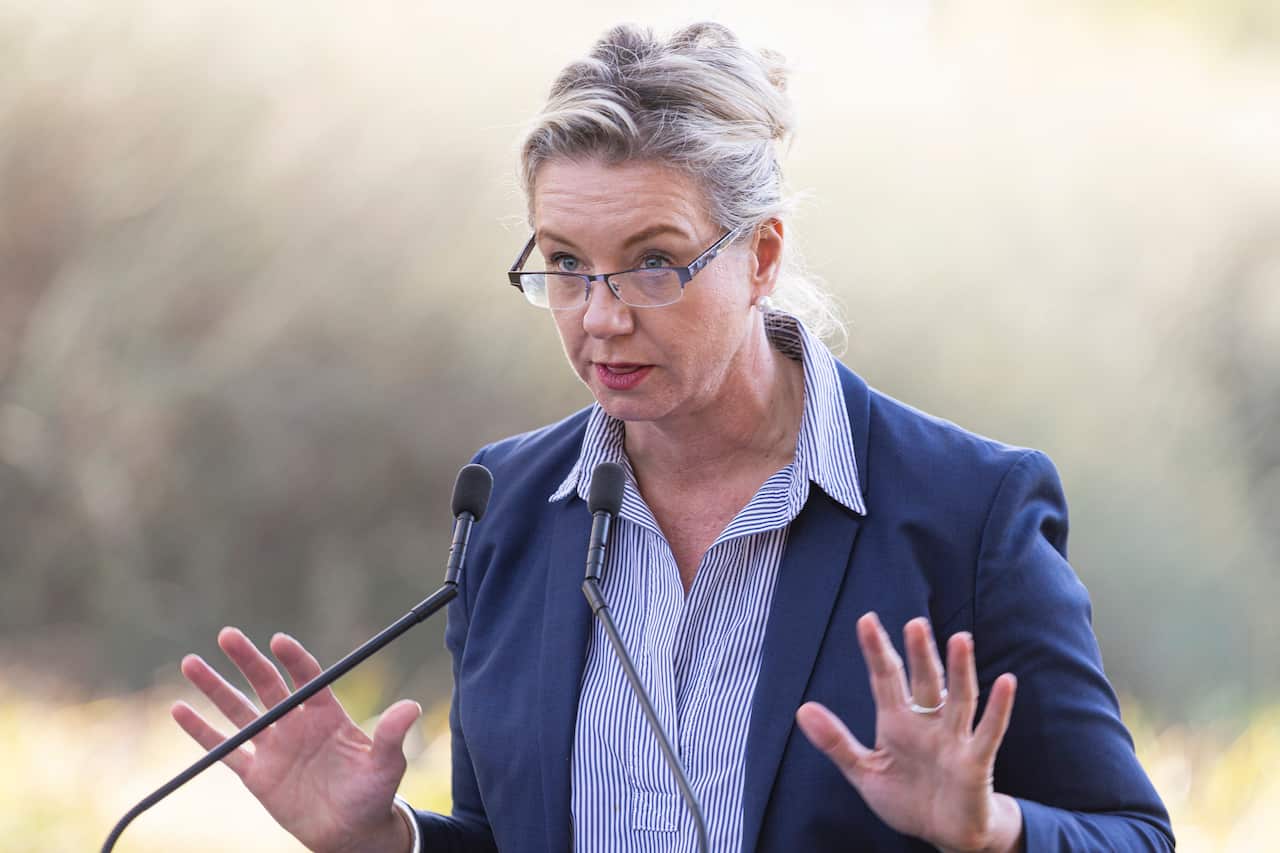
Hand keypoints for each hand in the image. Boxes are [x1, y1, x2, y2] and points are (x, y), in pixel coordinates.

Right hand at [171, 627, 419, 852]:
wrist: (351, 833)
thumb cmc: (373, 794)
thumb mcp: (387, 764)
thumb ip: (393, 735)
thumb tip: (412, 707)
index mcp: (327, 714)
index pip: (307, 676)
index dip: (293, 658)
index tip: (278, 641)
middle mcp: (296, 723)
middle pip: (266, 684)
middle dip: (247, 660)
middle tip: (227, 636)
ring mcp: (274, 747)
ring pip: (239, 711)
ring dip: (215, 688)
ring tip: (191, 663)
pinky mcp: (256, 774)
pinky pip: (224, 749)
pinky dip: (202, 732)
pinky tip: (180, 710)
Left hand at [795, 613, 1022, 852]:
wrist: (944, 834)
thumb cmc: (907, 798)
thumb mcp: (865, 772)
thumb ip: (836, 742)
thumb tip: (802, 710)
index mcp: (897, 722)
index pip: (886, 678)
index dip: (877, 651)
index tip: (867, 620)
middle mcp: (927, 723)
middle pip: (924, 681)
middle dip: (919, 654)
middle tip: (915, 623)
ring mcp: (954, 739)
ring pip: (958, 698)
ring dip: (960, 670)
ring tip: (960, 639)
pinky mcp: (976, 761)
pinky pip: (989, 732)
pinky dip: (998, 708)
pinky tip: (1007, 682)